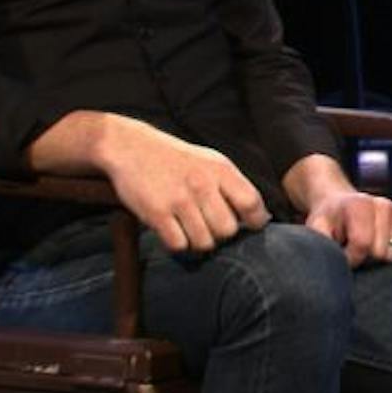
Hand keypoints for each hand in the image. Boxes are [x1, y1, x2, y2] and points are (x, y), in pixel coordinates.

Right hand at [97, 121, 270, 253]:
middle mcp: (202, 185)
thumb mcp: (211, 162)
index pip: (251, 203)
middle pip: (227, 230)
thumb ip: (234, 186)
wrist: (131, 147)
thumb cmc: (177, 159)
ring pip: (204, 242)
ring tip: (190, 227)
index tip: (248, 225)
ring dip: (198, 241)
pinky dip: (177, 243)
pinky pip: (178, 245)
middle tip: (210, 226)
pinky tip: (173, 229)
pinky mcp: (156, 213)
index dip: (255, 220)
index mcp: (220, 170)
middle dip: (221, 234)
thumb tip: (260, 216)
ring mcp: (179, 200)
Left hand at [303, 190, 391, 268]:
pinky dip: (391, 253)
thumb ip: (320, 241)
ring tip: (364, 245)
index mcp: (360, 204)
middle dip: (365, 258)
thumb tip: (330, 260)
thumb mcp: (316, 227)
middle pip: (381, 253)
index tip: (341, 254)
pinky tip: (378, 244)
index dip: (350, 258)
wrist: (342, 205)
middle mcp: (383, 204)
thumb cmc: (328, 220)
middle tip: (352, 248)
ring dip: (378, 257)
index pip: (363, 245)